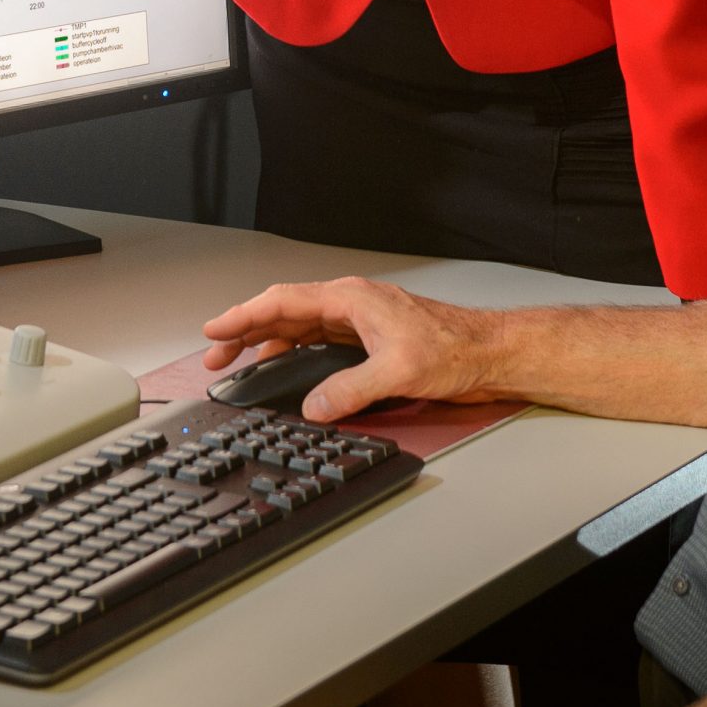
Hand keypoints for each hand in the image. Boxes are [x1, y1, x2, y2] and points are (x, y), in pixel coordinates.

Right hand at [198, 276, 514, 422]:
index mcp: (351, 299)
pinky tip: (286, 371)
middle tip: (216, 355)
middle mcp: (351, 306)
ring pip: (299, 329)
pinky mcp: (369, 341)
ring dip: (268, 345)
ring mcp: (359, 322)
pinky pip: (318, 343)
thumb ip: (349, 390)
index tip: (215, 330)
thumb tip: (314, 406)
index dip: (243, 316)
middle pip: (284, 314)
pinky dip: (294, 354)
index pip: (283, 302)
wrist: (490, 353)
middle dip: (245, 333)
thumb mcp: (397, 372)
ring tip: (241, 365)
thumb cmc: (455, 348)